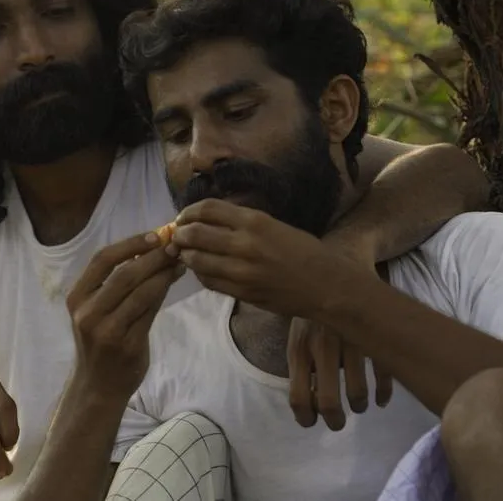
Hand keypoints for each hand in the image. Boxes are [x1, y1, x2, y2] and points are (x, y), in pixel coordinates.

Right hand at [66, 231, 182, 399]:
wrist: (98, 386)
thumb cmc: (100, 342)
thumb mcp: (98, 311)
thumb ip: (118, 284)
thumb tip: (153, 251)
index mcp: (77, 297)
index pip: (102, 260)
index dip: (130, 244)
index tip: (156, 235)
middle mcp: (87, 312)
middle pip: (123, 274)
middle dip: (153, 256)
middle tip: (176, 245)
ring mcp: (106, 330)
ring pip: (140, 292)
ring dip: (163, 273)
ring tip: (180, 262)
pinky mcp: (126, 344)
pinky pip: (149, 311)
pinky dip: (163, 292)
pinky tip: (173, 282)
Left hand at [170, 199, 372, 317]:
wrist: (324, 285)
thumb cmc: (302, 250)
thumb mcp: (273, 225)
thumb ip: (241, 222)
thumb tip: (207, 220)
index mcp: (254, 221)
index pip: (207, 209)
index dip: (189, 212)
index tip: (184, 216)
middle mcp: (245, 244)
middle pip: (195, 234)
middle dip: (180, 233)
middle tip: (178, 235)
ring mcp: (241, 271)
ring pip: (197, 260)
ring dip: (186, 255)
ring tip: (185, 252)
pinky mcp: (242, 292)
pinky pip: (209, 281)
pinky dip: (200, 273)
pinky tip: (202, 269)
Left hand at [308, 225, 394, 416]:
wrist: (343, 254)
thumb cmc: (313, 295)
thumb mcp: (296, 323)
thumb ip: (298, 357)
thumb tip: (302, 398)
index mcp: (300, 344)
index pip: (298, 395)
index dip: (304, 416)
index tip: (311, 423)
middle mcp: (324, 346)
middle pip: (329, 401)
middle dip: (335, 419)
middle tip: (338, 423)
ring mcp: (351, 340)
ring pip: (358, 393)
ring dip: (360, 405)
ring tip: (360, 406)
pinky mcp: (375, 333)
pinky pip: (383, 375)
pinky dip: (383, 392)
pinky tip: (381, 398)